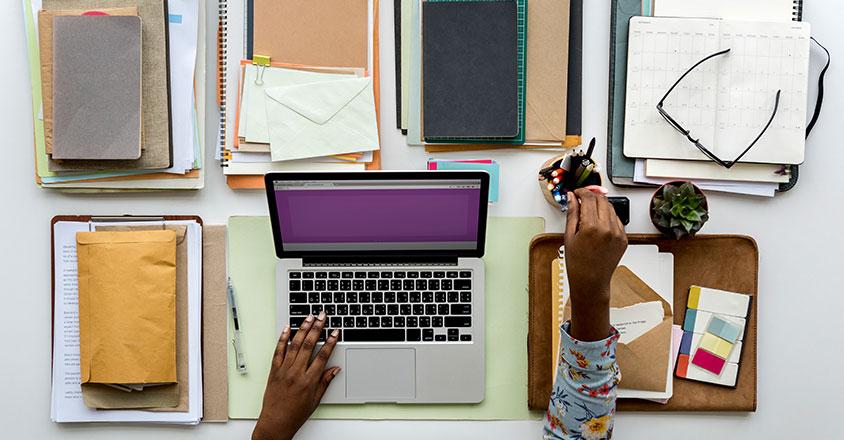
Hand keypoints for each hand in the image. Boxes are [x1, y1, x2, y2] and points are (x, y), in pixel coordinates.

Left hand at [253, 312, 340, 439]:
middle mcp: (296, 373)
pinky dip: (282, 339)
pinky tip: (287, 329)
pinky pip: (278, 351)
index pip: (323, 356)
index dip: (330, 342)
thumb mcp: (315, 400)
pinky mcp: (274, 371)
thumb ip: (325, 382)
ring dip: (302, 329)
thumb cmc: (295, 414)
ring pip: (294, 345)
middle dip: (317, 328)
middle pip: (309, 345)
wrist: (275, 423)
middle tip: (322, 316)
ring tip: (309, 318)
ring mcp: (284, 370)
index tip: (335, 332)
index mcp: (309, 381)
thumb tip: (335, 369)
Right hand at [564, 188, 627, 340]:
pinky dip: (608, 217)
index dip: (582, 192)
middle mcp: (608, 228)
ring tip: (589, 213)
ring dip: (600, 205)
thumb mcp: (569, 235)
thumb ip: (572, 213)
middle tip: (583, 199)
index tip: (577, 193)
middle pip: (602, 200)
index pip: (589, 198)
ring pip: (611, 208)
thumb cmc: (577, 263)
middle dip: (591, 196)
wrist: (590, 281)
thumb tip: (572, 197)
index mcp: (592, 227)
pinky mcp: (623, 238)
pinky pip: (617, 220)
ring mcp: (618, 233)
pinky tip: (598, 224)